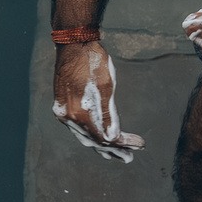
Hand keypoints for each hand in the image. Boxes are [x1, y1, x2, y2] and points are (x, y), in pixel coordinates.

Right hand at [52, 41, 144, 162]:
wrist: (74, 43)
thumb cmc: (93, 61)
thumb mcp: (107, 86)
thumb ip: (109, 114)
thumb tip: (113, 138)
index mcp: (80, 113)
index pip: (104, 137)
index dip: (122, 143)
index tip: (138, 144)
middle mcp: (68, 116)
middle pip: (93, 140)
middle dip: (113, 149)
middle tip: (129, 157)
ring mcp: (63, 112)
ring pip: (84, 136)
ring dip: (102, 145)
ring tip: (116, 154)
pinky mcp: (62, 106)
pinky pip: (78, 127)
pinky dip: (90, 135)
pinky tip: (98, 138)